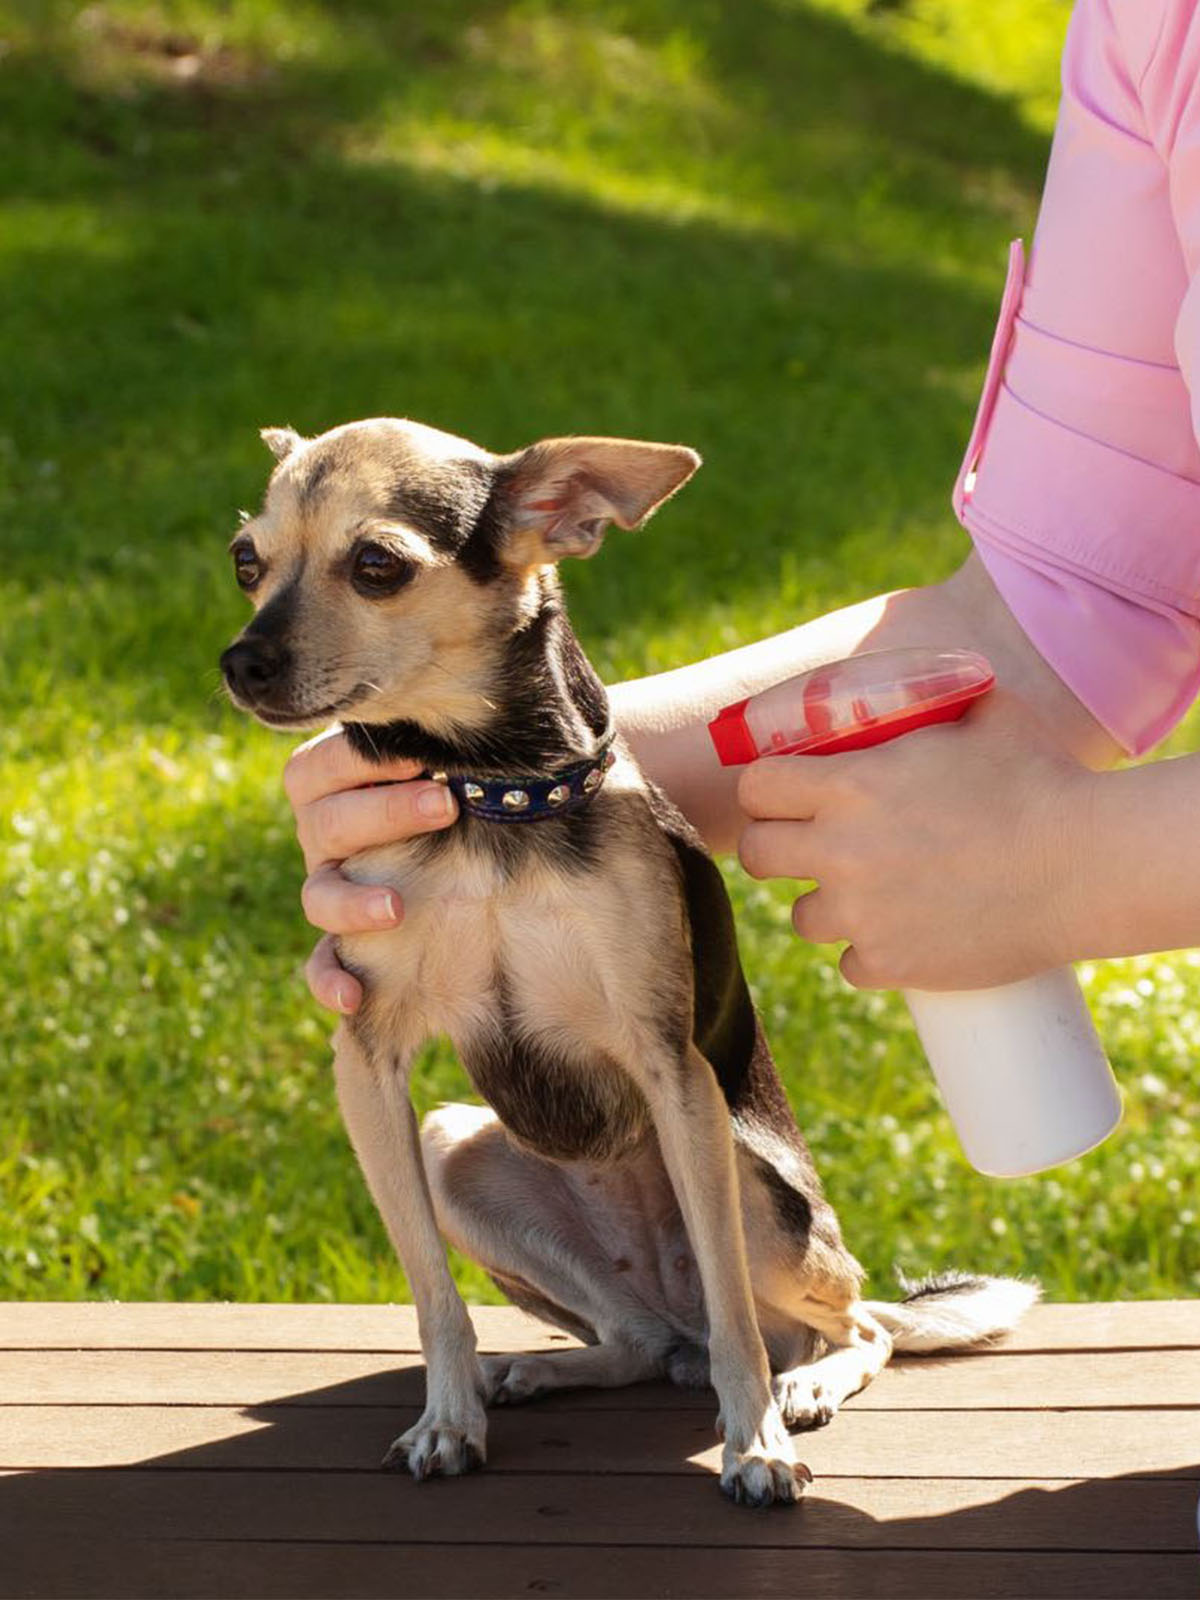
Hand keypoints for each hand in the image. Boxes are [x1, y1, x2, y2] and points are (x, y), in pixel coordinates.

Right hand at [284, 728, 458, 1012]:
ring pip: (317, 896)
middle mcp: (321, 836)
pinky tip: (354, 996)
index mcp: (330, 784)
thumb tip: (486, 721)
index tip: (419, 754)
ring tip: (397, 908)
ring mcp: (329, 890)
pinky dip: (330, 981)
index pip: (319, 767)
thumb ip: (442, 745)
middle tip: (444, 806)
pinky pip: (321, 967)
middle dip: (385, 813)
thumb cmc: (453, 784)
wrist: (472, 853)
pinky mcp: (343, 943)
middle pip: (326, 824)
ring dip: (353, 902)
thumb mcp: (443, 762)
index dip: (360, 759)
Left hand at [736, 691, 1094, 990]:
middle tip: (810, 848)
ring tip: (867, 896)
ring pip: (801, 917)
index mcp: (850, 785)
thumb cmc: (1043, 780)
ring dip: (826, 906)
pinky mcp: (891, 964)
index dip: (766, 791)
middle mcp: (841, 850)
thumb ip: (945, 701)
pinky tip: (901, 938)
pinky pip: (850, 965)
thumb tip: (939, 683)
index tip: (782, 796)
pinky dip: (872, 954)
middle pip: (755, 855)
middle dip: (776, 848)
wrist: (1088, 865)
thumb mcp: (989, 716)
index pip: (756, 788)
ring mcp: (862, 913)